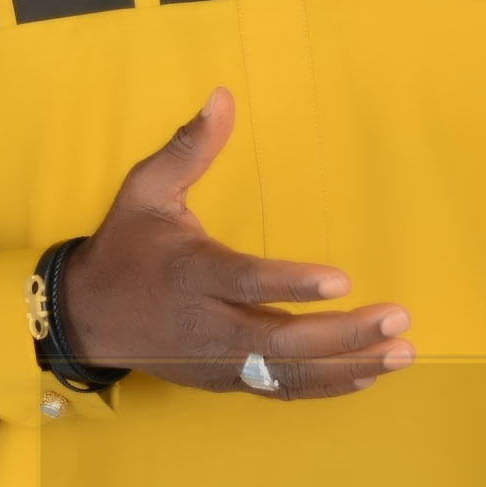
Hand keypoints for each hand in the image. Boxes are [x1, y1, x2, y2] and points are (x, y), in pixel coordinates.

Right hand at [59, 87, 415, 398]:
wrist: (85, 317)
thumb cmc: (124, 246)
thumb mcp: (145, 190)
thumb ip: (188, 147)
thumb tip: (222, 96)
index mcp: (189, 273)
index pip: (245, 282)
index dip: (292, 285)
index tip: (341, 280)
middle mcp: (206, 324)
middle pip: (281, 340)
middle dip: (344, 334)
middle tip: (398, 318)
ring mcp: (217, 360)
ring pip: (289, 373)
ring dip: (348, 366)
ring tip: (400, 352)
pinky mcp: (224, 381)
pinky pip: (280, 390)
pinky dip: (326, 387)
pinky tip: (366, 375)